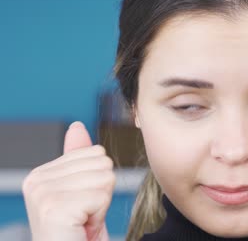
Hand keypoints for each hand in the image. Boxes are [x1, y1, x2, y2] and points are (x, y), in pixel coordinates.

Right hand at [22, 122, 115, 240]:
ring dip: (101, 205)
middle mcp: (36, 180)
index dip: (98, 183)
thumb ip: (79, 159)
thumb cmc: (78, 232)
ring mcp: (42, 193)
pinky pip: (101, 197)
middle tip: (84, 215)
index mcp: (41, 174)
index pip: (95, 153)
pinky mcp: (54, 207)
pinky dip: (99, 216)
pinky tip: (82, 228)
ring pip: (104, 178)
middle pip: (102, 163)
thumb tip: (76, 126)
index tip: (82, 205)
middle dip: (101, 193)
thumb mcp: (82, 190)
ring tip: (82, 222)